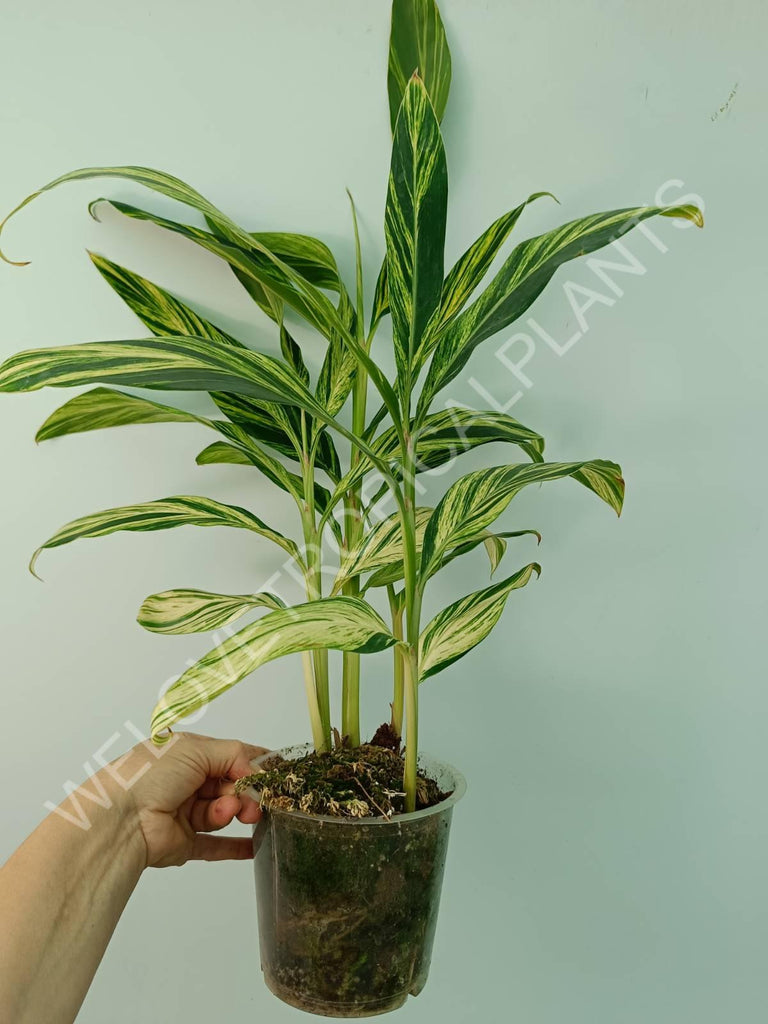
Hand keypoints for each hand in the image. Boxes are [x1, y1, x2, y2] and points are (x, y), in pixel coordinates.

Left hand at [108, 732, 266, 868]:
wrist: (121, 819)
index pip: (230, 756)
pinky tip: (254, 846)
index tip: (278, 772)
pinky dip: (235, 847)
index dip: (255, 763)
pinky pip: (215, 846)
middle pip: (231, 786)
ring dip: (233, 812)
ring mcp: (186, 813)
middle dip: (247, 792)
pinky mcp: (184, 843)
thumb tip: (257, 770)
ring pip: (224, 812)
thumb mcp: (196, 749)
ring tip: (232, 812)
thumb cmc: (150, 775)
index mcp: (188, 754)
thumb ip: (234, 755)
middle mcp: (187, 782)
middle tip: (255, 801)